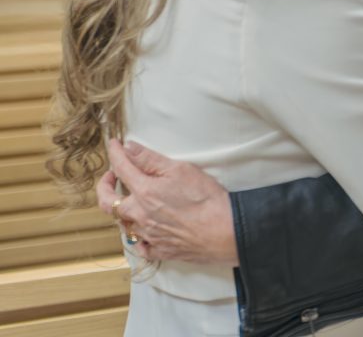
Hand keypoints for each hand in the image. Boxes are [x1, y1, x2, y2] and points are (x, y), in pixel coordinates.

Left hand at [98, 139, 238, 264]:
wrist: (224, 231)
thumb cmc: (206, 199)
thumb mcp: (181, 169)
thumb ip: (151, 159)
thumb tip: (129, 149)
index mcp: (144, 192)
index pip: (121, 168)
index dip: (115, 154)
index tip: (113, 145)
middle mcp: (140, 215)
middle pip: (107, 203)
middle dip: (104, 187)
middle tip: (111, 177)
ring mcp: (147, 235)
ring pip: (123, 224)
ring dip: (122, 211)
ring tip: (131, 201)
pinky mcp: (159, 250)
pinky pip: (139, 246)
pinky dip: (138, 237)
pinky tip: (145, 231)